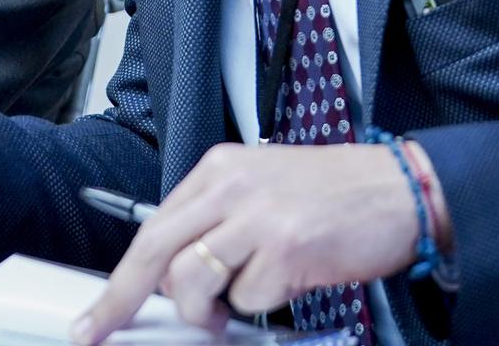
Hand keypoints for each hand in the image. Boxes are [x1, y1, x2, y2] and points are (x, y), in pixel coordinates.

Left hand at [73, 141, 445, 344]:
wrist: (401, 189)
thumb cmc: (338, 194)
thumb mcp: (264, 187)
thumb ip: (218, 220)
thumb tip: (174, 275)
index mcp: (220, 168)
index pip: (152, 226)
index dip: (122, 276)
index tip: (96, 313)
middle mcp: (232, 186)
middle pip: (155, 250)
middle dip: (120, 300)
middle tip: (98, 330)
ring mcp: (257, 217)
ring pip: (193, 281)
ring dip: (207, 310)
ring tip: (237, 302)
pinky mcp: (286, 248)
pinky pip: (247, 299)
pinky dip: (262, 304)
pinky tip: (290, 280)